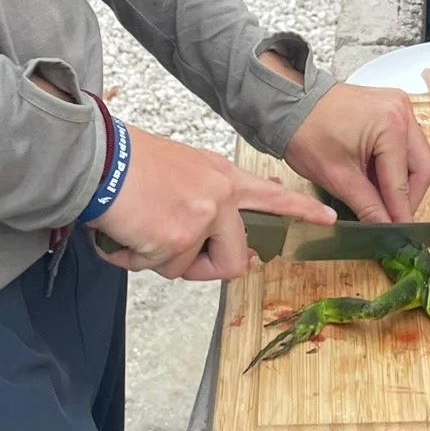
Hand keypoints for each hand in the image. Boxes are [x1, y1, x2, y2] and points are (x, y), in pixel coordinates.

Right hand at [92, 127, 334, 281]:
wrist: (101, 162)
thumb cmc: (132, 167)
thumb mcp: (186, 170)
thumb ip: (211, 195)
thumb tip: (228, 223)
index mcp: (224, 178)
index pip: (274, 196)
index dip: (301, 211)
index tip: (328, 220)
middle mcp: (221, 198)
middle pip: (235, 259)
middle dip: (204, 267)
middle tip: (173, 249)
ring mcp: (203, 219)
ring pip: (191, 269)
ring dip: (162, 259)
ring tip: (143, 229)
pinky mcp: (178, 239)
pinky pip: (160, 269)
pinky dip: (136, 259)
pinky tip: (126, 232)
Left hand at [282, 82, 429, 226]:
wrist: (290, 103)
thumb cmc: (306, 133)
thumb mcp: (337, 177)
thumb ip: (367, 205)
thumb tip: (386, 227)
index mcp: (391, 126)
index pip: (402, 181)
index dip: (400, 211)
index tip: (399, 233)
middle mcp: (403, 112)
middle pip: (422, 167)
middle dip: (408, 196)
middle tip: (392, 218)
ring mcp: (401, 107)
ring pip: (418, 156)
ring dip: (403, 181)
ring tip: (382, 199)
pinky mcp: (394, 108)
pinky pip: (406, 143)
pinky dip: (396, 165)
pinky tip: (379, 178)